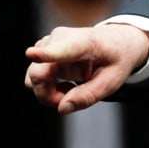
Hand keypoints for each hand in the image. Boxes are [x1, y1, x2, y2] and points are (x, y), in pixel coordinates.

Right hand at [24, 23, 148, 114]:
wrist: (116, 41)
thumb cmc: (115, 60)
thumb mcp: (112, 81)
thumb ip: (88, 95)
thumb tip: (62, 109)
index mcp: (85, 43)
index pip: (62, 50)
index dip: (45, 54)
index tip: (32, 54)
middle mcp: (60, 38)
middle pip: (38, 74)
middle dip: (49, 95)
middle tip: (71, 101)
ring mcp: (48, 43)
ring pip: (33, 77)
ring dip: (49, 91)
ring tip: (74, 89)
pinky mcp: (42, 50)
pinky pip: (36, 76)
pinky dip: (48, 86)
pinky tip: (67, 83)